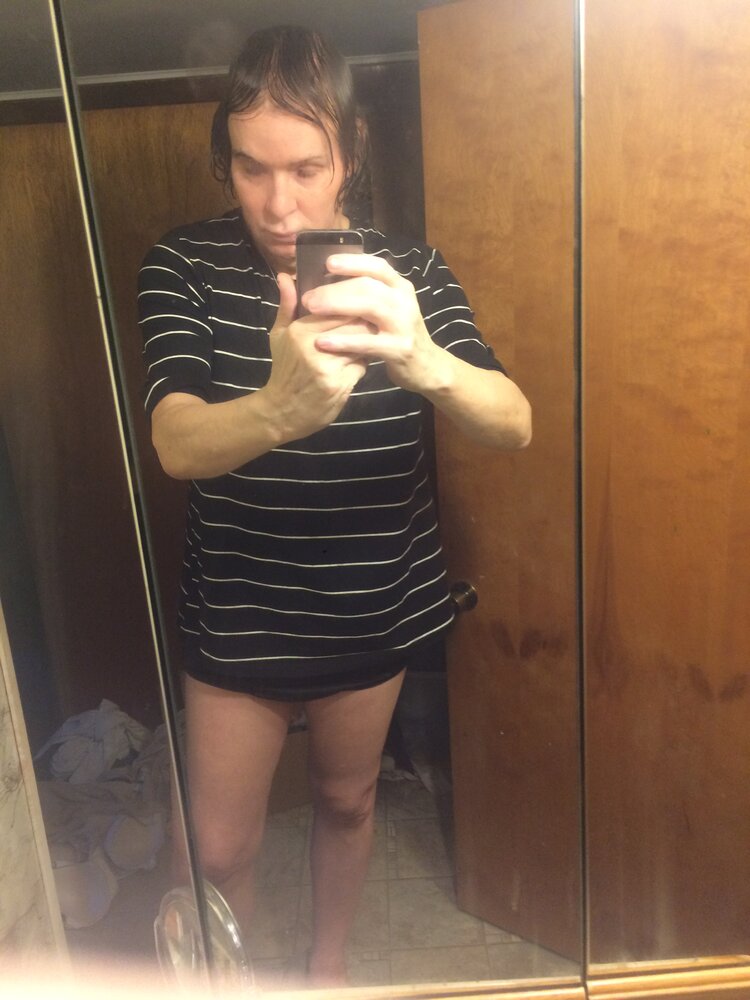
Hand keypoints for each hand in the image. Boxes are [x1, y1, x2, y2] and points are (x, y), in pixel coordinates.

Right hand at [261, 271, 369, 440]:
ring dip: (366, 342)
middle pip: (354, 322)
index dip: (352, 304)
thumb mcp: (279, 336)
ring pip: (361, 343)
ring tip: (363, 341)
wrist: (284, 412)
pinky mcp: (340, 385)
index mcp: (300, 330)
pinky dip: (363, 363)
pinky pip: (362, 366)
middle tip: (368, 322)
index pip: (338, 306)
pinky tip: (358, 363)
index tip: (357, 305)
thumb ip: (287, 306)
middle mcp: (314, 346)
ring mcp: (328, 367)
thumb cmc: (284, 370)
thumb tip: (285, 275)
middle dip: (364, 321)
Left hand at [300, 253, 450, 393]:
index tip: (327, 263)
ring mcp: (404, 324)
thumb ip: (365, 295)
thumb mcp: (387, 310)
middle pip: (367, 285)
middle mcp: (404, 301)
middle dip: (334, 288)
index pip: (377, 266)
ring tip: (311, 309)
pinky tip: (322, 342)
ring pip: (369, 306)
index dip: (352, 262)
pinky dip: (343, 341)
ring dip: (337, 305)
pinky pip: (368, 342)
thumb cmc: (398, 335)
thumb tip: (329, 278)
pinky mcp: (400, 348)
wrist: (427, 367)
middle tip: (308, 296)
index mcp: (400, 287)